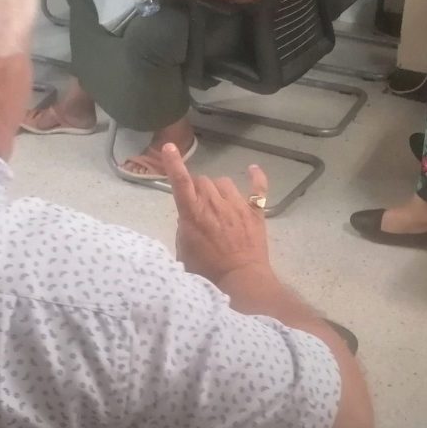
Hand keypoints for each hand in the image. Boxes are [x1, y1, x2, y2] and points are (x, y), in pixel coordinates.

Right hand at [161, 142, 272, 286]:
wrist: (240, 280)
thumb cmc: (206, 271)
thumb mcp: (183, 251)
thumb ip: (184, 228)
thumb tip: (189, 217)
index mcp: (193, 214)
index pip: (180, 182)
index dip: (173, 163)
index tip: (169, 147)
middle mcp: (214, 204)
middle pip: (202, 180)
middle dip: (197, 189)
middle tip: (198, 205)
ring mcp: (237, 206)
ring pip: (224, 182)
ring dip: (218, 189)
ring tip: (219, 203)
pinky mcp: (255, 212)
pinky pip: (258, 188)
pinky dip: (256, 177)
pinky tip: (252, 170)